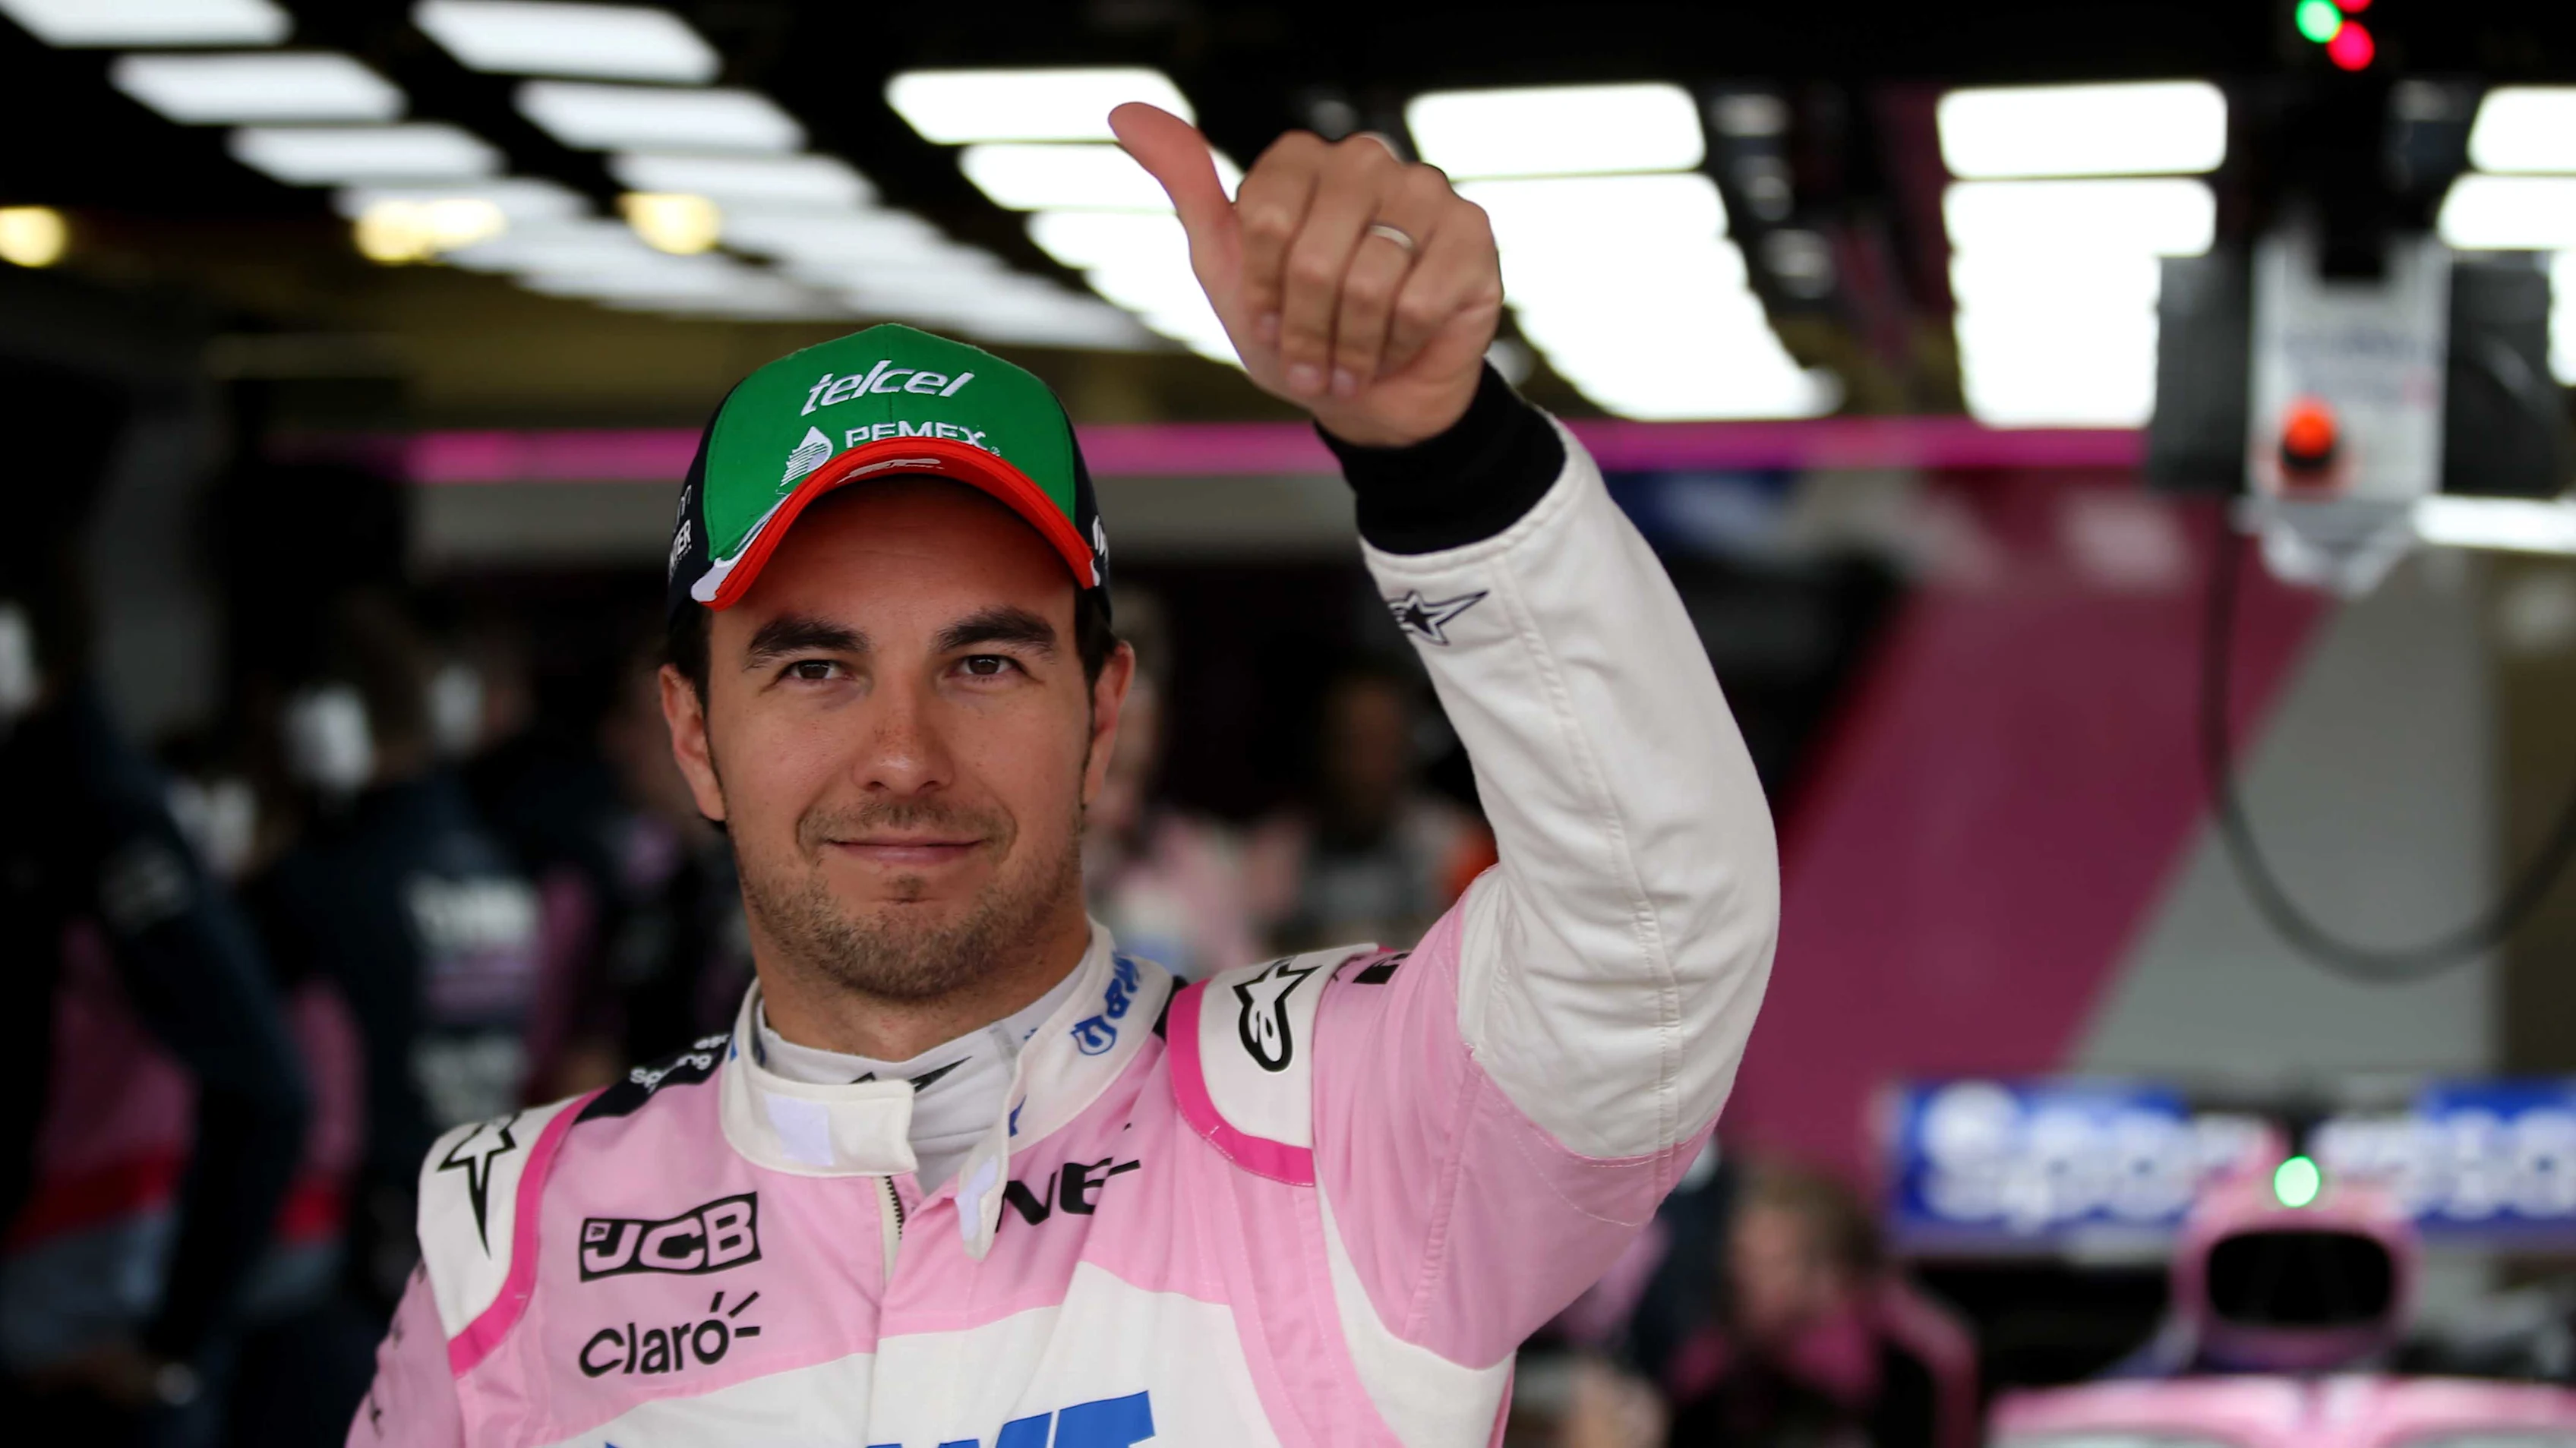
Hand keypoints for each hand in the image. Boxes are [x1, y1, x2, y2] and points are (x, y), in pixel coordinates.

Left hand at [1112, 103, 1502, 447]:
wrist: (1374, 401)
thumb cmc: (1299, 333)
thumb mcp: (1226, 268)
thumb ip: (1186, 188)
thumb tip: (1124, 111)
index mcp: (1304, 160)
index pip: (1264, 220)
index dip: (1261, 289)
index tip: (1266, 319)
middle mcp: (1367, 161)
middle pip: (1312, 255)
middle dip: (1304, 329)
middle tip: (1311, 357)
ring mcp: (1426, 192)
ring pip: (1368, 281)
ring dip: (1350, 347)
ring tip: (1352, 362)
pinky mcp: (1474, 236)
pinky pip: (1418, 301)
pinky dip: (1398, 345)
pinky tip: (1399, 348)